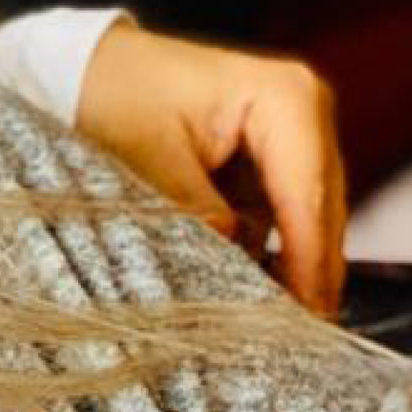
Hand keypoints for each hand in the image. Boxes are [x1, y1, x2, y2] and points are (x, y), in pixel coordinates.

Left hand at [76, 19, 346, 315]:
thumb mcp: (147, 158)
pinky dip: (270, 257)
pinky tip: (254, 301)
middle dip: (312, 273)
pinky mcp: (270, 164)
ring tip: (278, 333)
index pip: (307, 192)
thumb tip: (230, 261)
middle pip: (321, 209)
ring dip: (294, 270)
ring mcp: (293, 138)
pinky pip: (280, 219)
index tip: (307, 315)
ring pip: (307, 219)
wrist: (90, 69)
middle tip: (301, 342)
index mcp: (285, 98)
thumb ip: (193, 210)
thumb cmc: (116, 97)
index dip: (309, 259)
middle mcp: (305, 113)